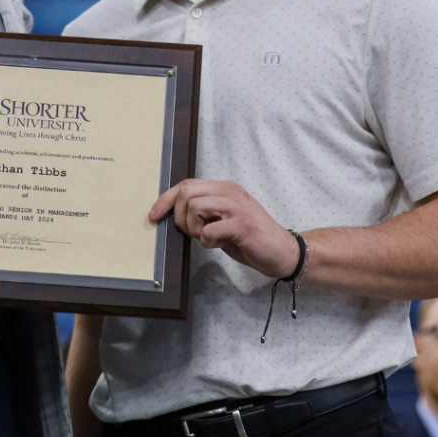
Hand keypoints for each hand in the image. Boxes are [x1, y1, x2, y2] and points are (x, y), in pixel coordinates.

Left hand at [150, 179, 300, 278]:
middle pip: (186, 193)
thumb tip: (175, 215)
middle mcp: (230, 192)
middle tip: (193, 232)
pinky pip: (208, 230)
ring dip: (194, 229)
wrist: (284, 252)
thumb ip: (204, 213)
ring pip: (194, 207)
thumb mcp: (223, 220)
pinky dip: (206, 241)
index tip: (153, 215)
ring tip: (209, 238)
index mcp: (224, 188)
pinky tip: (219, 244)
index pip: (186, 185)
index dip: (165, 199)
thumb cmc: (251, 239)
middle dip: (179, 217)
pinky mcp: (242, 224)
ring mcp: (236, 206)